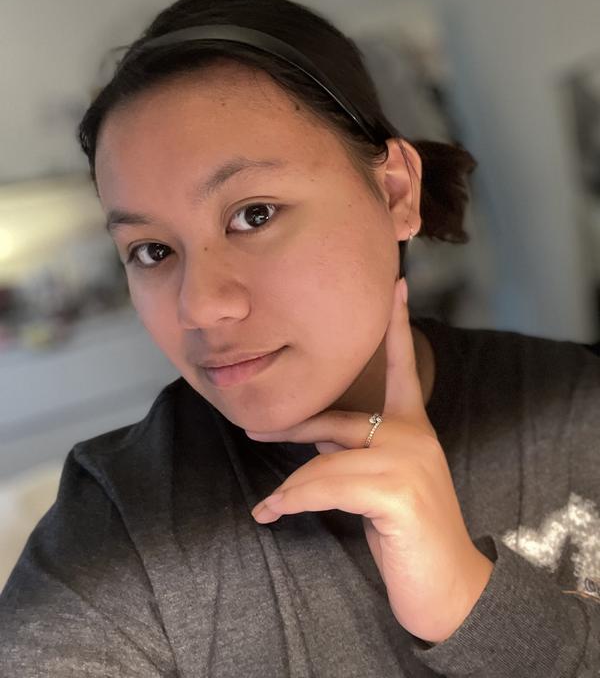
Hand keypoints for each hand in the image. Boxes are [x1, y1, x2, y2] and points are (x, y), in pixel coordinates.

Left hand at [246, 277, 493, 644]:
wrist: (451, 590)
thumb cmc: (410, 533)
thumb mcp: (380, 482)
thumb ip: (352, 450)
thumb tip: (310, 430)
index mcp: (413, 427)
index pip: (401, 366)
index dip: (397, 324)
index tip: (396, 281)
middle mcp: (413, 435)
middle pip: (336, 420)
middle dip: (292, 427)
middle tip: (254, 431)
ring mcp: (408, 460)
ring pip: (325, 460)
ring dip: (291, 488)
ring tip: (269, 508)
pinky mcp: (398, 491)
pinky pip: (326, 485)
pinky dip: (293, 500)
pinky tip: (272, 513)